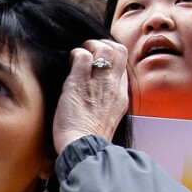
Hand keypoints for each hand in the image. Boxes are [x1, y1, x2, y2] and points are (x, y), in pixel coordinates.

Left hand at [53, 39, 128, 154]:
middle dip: (103, 44)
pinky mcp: (78, 83)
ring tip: (77, 55)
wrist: (84, 148)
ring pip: (104, 48)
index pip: (123, 64)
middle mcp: (113, 86)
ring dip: (89, 46)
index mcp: (121, 96)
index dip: (111, 57)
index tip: (97, 61)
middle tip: (88, 52)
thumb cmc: (89, 139)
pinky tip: (68, 62)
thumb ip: (107, 103)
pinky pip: (82, 56)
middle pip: (119, 50)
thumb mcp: (107, 119)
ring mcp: (98, 83)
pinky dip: (75, 53)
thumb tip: (99, 95)